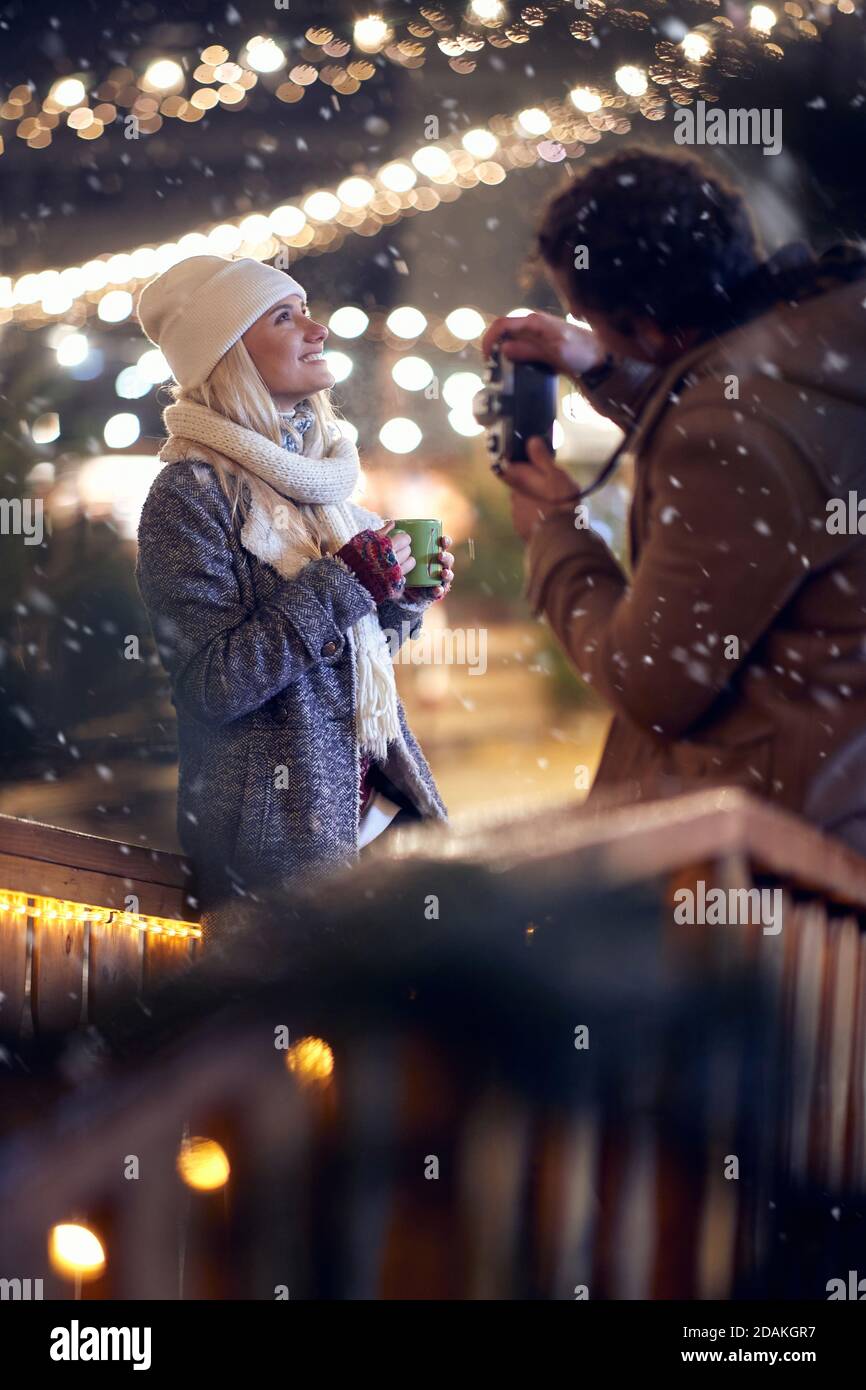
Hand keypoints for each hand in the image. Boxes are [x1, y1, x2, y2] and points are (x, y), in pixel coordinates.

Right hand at [336, 525, 407, 603]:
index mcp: (388, 546)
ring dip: (406, 561)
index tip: (400, 539)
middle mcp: (395, 559)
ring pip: (410, 564)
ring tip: (397, 561)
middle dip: (404, 549)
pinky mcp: (394, 585)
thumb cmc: (354, 555)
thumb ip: (382, 532)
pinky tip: (394, 573)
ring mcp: (395, 573)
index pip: (405, 539)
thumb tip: (393, 523)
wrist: (347, 577)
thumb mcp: (365, 539)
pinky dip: (401, 575)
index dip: (403, 539)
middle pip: (408, 551)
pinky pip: (404, 578)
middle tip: (397, 550)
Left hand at [398, 527, 454, 601]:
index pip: (443, 545)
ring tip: (443, 573)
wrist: (397, 586)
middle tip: (439, 556)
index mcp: (432, 552)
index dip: (445, 541)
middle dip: (446, 557)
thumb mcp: (397, 551)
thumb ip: (395, 539)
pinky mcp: (433, 590)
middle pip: (448, 559)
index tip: (442, 540)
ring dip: (447, 573)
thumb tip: (391, 522)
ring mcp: (437, 578)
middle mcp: (438, 564)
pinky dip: (439, 590)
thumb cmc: (400, 564)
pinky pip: (439, 591)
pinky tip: (437, 590)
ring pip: (447, 574)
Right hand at [480, 310, 604, 380]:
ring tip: (503, 373)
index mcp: (535, 322)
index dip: (489, 339)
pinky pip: (523, 349)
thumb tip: (504, 349)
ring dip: (504, 355)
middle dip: (494, 348)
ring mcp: (539, 335)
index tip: (486, 359)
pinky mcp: (543, 346)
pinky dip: (516, 359)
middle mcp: (534, 325)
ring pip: (513, 341)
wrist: (603, 360)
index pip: (502, 324)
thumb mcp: (555, 353)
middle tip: (493, 370)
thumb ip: (530, 350)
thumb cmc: (582, 353)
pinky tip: (518, 371)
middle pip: (505, 332)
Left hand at [501, 437, 581, 541]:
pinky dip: (536, 521)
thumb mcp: (555, 476)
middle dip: (531, 489)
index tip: (533, 469)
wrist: (560, 539)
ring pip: (523, 506)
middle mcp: (513, 499)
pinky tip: (550, 524)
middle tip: (550, 492)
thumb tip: (531, 440)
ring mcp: (517, 518)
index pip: (511, 470)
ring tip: (553, 510)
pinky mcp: (522, 533)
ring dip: (534, 506)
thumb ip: (542, 458)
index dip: (521, 468)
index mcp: (519, 482)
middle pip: (520, 489)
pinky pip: (528, 522)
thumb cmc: (560, 503)